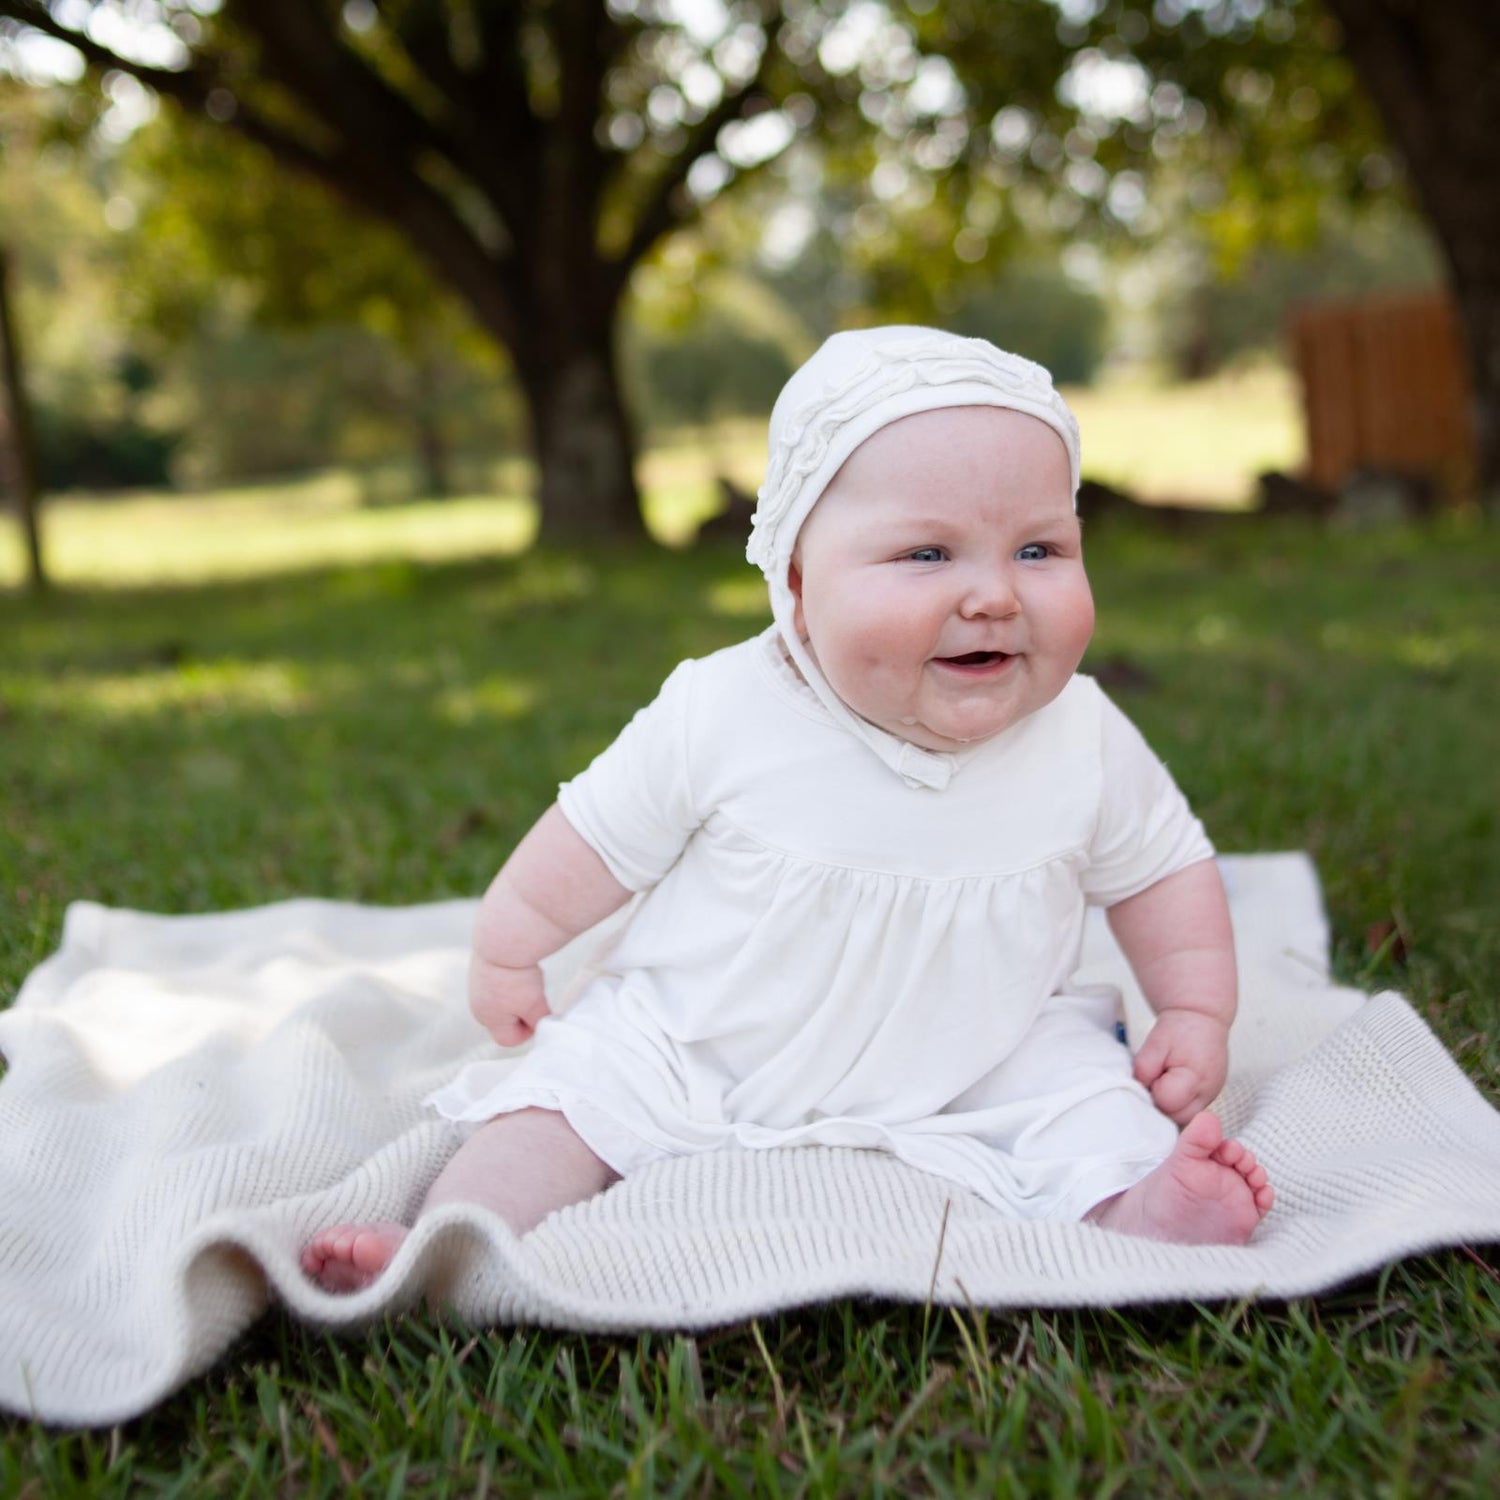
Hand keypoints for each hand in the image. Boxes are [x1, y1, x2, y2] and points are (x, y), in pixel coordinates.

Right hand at [468, 954, 549, 1046]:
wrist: (502, 940)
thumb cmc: (518, 977)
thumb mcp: (535, 1005)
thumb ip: (539, 1020)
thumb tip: (543, 1024)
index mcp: (488, 1018)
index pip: (508, 1039)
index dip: (527, 1030)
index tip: (538, 1013)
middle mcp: (477, 1004)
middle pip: (504, 1020)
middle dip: (521, 1012)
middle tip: (533, 994)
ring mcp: (476, 985)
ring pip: (502, 999)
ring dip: (516, 994)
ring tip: (525, 978)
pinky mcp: (480, 968)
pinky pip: (499, 982)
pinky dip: (510, 978)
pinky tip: (518, 967)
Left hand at [1132, 1008, 1228, 1123]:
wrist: (1202, 1017)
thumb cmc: (1181, 1028)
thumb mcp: (1156, 1043)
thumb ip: (1144, 1069)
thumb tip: (1139, 1091)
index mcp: (1196, 1078)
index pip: (1166, 1103)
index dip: (1153, 1089)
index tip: (1154, 1072)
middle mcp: (1208, 1093)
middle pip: (1175, 1117)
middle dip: (1160, 1102)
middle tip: (1158, 1077)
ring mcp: (1211, 1097)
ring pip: (1182, 1118)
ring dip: (1169, 1105)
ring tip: (1166, 1079)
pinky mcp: (1209, 1097)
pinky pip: (1188, 1111)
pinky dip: (1177, 1103)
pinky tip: (1174, 1085)